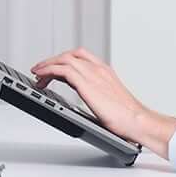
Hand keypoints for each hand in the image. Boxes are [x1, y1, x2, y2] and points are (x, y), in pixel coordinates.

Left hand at [30, 48, 175, 158]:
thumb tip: (90, 101)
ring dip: (47, 65)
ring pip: (63, 59)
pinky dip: (48, 70)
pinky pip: (61, 70)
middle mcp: (98, 69)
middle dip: (52, 61)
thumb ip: (98, 94)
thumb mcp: (110, 100)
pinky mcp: (86, 84)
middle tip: (40, 71)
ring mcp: (93, 74)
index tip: (54, 67)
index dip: (64, 60)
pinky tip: (41, 77)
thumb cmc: (128, 117)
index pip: (80, 56)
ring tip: (37, 74)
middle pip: (70, 55)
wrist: (138, 121)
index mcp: (105, 71)